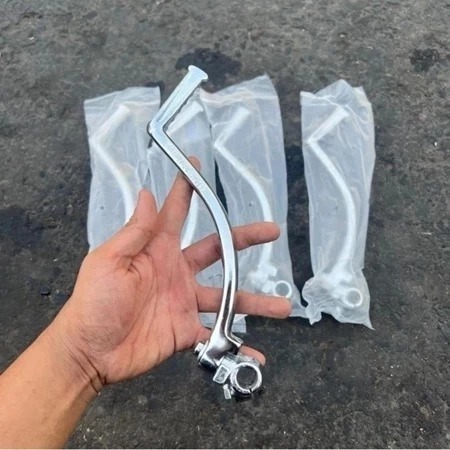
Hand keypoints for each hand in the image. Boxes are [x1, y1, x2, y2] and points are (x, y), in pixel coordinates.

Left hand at [51, 163, 290, 389]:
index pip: (176, 212)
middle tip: (272, 231)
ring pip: (228, 298)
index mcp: (158, 250)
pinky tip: (257, 354)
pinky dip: (236, 345)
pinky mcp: (186, 330)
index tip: (196, 164)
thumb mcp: (109, 262)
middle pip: (219, 250)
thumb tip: (146, 194)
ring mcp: (185, 302)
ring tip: (282, 306)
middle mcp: (177, 272)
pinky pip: (217, 336)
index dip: (186, 189)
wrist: (90, 351)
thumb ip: (134, 232)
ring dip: (255, 301)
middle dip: (245, 239)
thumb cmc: (94, 302)